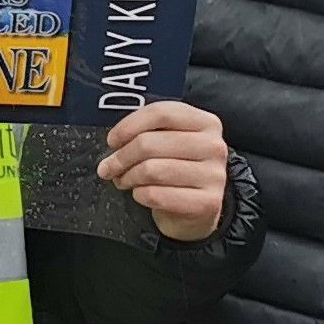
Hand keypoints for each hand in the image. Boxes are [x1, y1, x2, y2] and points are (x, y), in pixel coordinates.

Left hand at [99, 102, 230, 242]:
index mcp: (206, 122)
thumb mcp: (168, 143)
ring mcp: (214, 175)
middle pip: (150, 143)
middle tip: (109, 167)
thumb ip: (146, 132)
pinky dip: (139, 195)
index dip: (128, 126)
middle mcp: (214, 146)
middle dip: (120, 157)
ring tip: (123, 180)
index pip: (161, 113)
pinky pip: (157, 195)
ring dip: (127, 177)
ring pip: (151, 170)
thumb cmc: (176, 170)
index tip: (112, 140)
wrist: (197, 210)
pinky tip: (140, 194)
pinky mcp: (208, 202)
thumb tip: (114, 143)